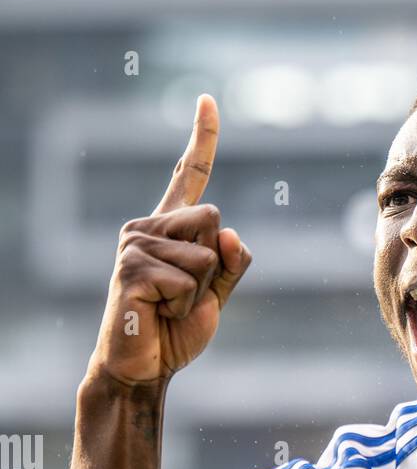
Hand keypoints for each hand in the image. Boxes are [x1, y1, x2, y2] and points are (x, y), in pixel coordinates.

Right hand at [84, 94, 250, 387]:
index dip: (201, 139)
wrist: (143, 369)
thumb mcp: (217, 297)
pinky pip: (189, 277)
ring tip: (168, 307)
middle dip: (215, 266)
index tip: (208, 99)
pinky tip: (158, 312)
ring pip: (206, 253)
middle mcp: (147, 226)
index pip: (187, 176)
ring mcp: (135, 243)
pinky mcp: (131, 267)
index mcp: (168, 229)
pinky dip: (185, 303)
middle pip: (214, 219)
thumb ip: (232, 264)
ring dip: (200, 291)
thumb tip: (233, 235)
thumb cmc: (175, 332)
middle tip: (184, 297)